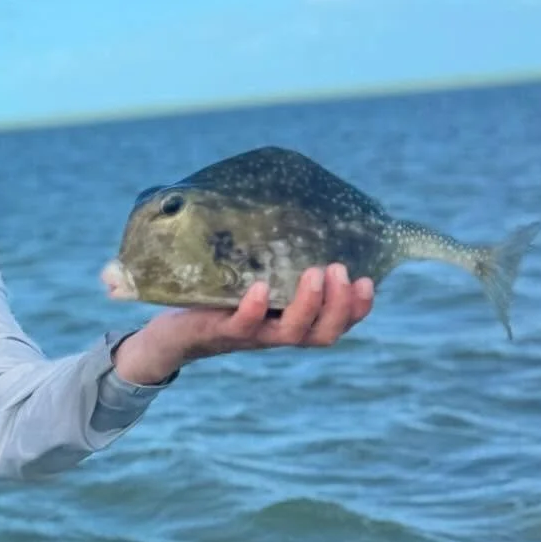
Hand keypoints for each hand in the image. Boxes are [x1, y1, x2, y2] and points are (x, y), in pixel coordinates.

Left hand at [112, 263, 373, 385]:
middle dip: (340, 306)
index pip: (337, 323)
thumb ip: (277, 256)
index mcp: (292, 321)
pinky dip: (254, 309)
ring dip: (308, 305)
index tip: (367, 280)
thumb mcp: (254, 274)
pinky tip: (260, 288)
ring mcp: (251, 335)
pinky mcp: (220, 331)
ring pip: (291, 332)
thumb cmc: (220, 297)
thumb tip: (300, 206)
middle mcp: (277, 333)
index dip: (357, 308)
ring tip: (316, 274)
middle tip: (342, 272)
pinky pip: (242, 325)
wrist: (173, 331)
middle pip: (323, 333)